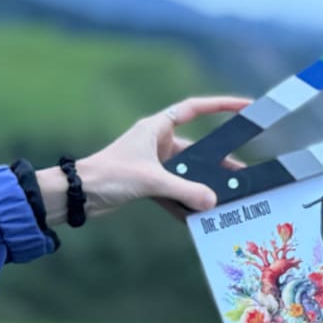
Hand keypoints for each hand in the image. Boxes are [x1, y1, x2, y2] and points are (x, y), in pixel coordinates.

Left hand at [39, 96, 250, 223]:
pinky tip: (200, 217)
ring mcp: (154, 164)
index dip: (221, 105)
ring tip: (227, 197)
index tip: (245, 106)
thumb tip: (213, 202)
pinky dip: (186, 203)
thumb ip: (185, 190)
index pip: (195, 109)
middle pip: (198, 149)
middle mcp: (157, 143)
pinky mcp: (149, 184)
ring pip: (189, 173)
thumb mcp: (151, 180)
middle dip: (220, 162)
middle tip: (242, 172)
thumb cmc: (108, 176)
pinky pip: (176, 192)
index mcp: (157, 128)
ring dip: (204, 186)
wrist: (77, 195)